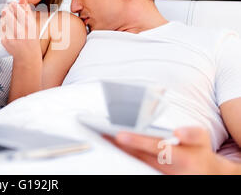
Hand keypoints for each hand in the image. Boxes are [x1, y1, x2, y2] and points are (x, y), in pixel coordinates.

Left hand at [0, 0, 40, 60]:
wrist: (27, 55)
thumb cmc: (31, 37)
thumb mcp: (32, 22)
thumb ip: (26, 7)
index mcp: (29, 25)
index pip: (17, 9)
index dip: (14, 6)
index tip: (13, 5)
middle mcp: (21, 32)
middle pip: (7, 14)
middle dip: (7, 11)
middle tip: (10, 13)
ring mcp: (12, 37)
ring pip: (2, 20)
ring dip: (5, 19)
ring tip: (11, 23)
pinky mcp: (5, 41)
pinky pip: (0, 28)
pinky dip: (3, 27)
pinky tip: (9, 31)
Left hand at [106, 127, 233, 174]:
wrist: (205, 174)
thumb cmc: (199, 153)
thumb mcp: (202, 140)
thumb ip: (193, 134)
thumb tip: (179, 131)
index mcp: (182, 158)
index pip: (157, 147)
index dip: (138, 141)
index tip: (120, 135)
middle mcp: (168, 169)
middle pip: (139, 156)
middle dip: (120, 146)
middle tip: (102, 134)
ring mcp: (158, 174)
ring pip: (135, 161)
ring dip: (118, 151)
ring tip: (102, 137)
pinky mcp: (152, 174)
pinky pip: (135, 165)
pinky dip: (123, 157)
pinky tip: (111, 148)